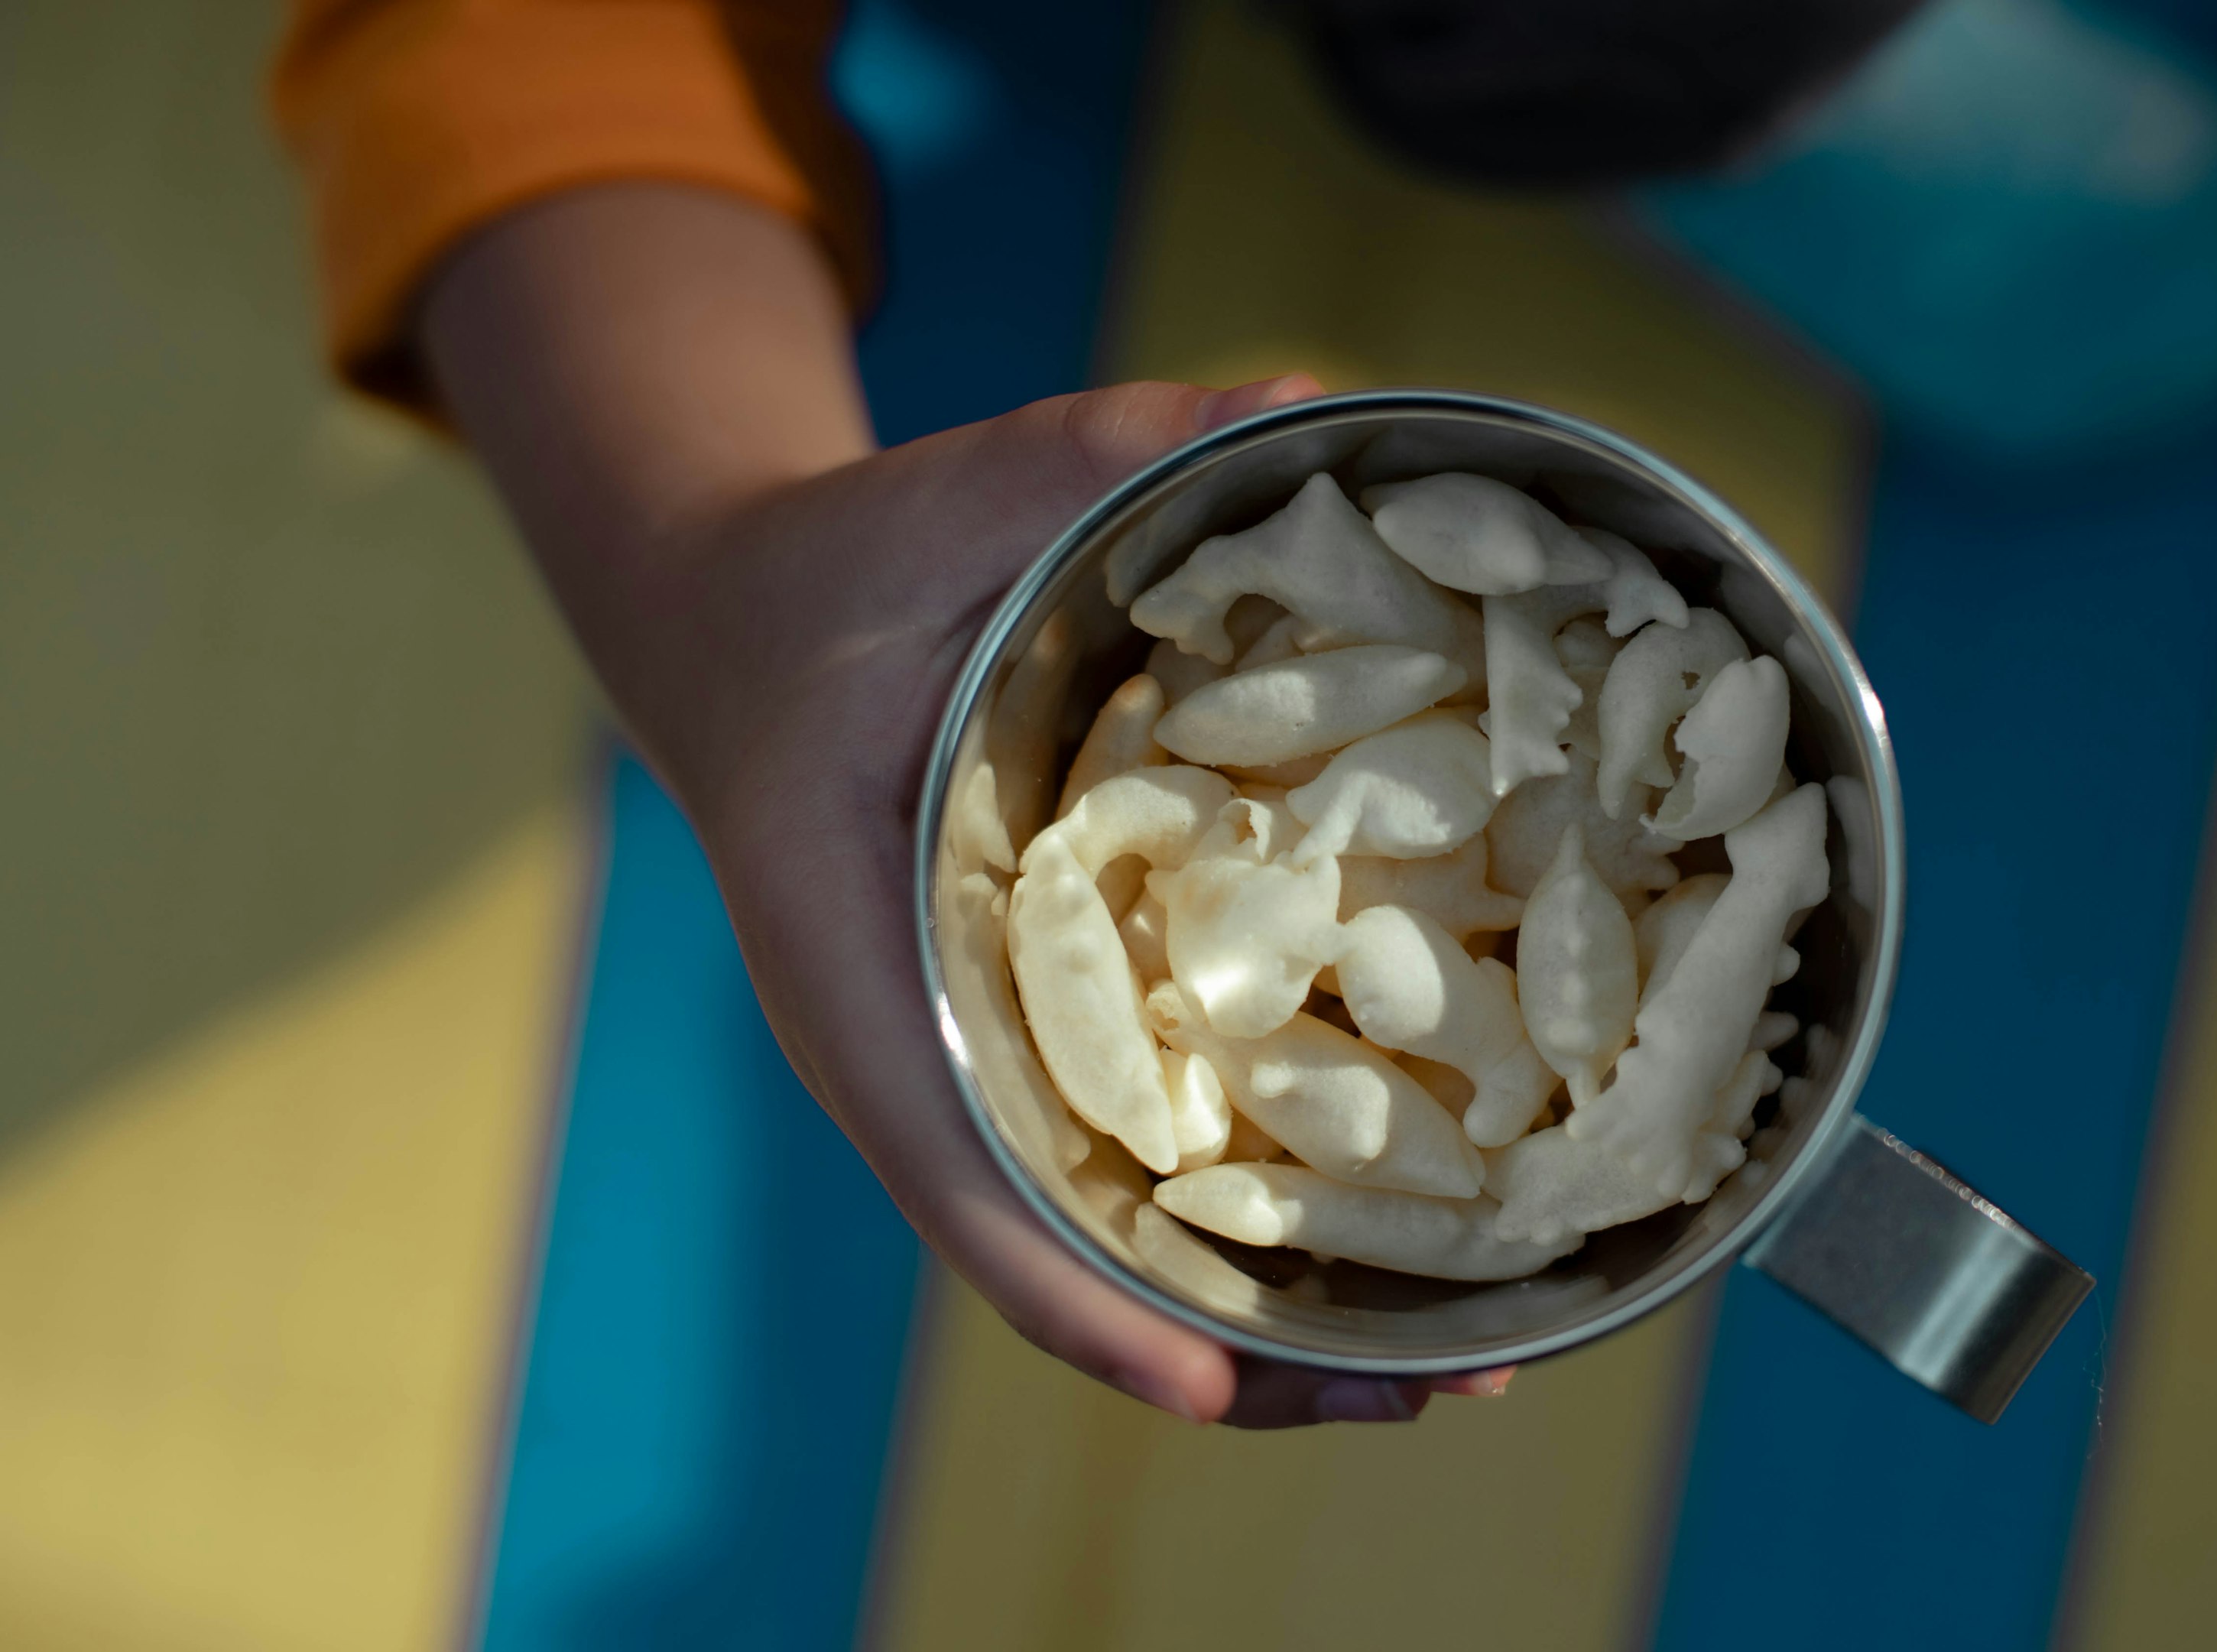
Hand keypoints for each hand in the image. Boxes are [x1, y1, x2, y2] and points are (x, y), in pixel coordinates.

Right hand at [421, 184, 1507, 1425]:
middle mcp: (920, 1053)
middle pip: (1070, 1268)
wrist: (738, 626)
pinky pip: (1136, 1181)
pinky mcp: (1029, 1050)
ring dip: (1275, 1330)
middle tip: (1456, 1388)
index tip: (1220, 1382)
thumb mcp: (951, 501)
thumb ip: (1105, 454)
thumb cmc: (830, 581)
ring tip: (1464, 1365)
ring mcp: (974, 1072)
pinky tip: (1391, 1247)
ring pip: (1113, 1257)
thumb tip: (1294, 401)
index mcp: (863, 962)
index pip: (963, 1176)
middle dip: (1250, 1359)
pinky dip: (1253, 1238)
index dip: (1092, 1298)